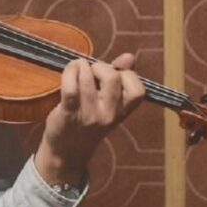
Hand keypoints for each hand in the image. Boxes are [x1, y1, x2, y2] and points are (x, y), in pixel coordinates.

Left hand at [35, 53, 145, 185]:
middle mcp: (109, 115)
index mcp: (123, 112)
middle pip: (112, 78)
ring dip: (81, 66)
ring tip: (77, 68)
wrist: (68, 149)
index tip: (113, 73)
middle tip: (92, 70)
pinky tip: (70, 71)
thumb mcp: (109, 102)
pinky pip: (70, 89)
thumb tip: (129, 56)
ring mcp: (89, 115)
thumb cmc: (89, 119)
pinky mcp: (69, 114)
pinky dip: (69, 73)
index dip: (126, 74)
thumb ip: (119, 78)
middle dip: (101, 67)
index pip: (138, 90)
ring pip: (88, 80)